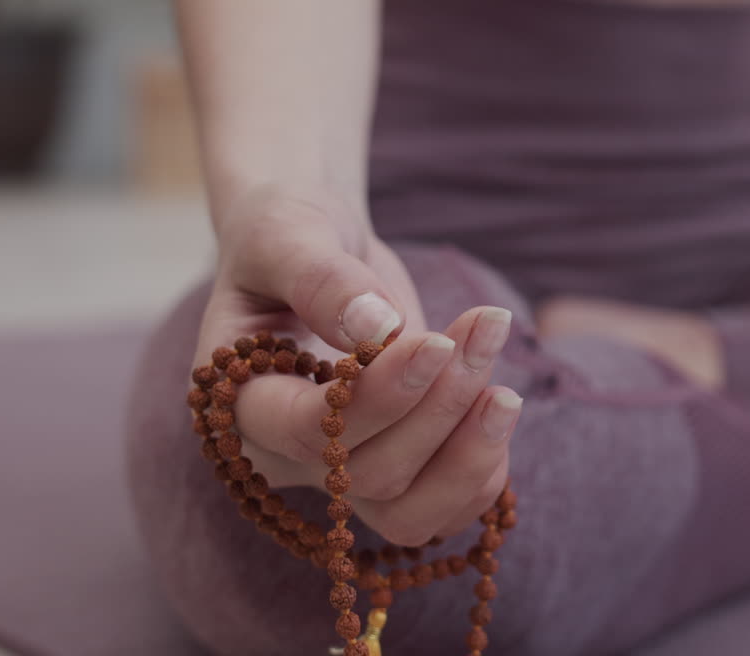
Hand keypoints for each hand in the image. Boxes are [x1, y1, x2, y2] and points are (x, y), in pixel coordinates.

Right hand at [193, 185, 521, 544]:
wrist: (318, 248)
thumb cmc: (287, 235)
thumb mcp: (287, 235)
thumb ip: (320, 278)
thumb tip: (375, 326)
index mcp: (243, 400)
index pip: (307, 432)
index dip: (381, 396)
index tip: (438, 341)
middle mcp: (288, 453)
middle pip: (371, 474)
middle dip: (441, 406)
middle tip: (488, 325)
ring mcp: (342, 470)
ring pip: (408, 514)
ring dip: (471, 453)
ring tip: (506, 388)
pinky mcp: (392, 469)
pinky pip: (442, 510)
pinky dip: (482, 472)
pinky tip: (496, 408)